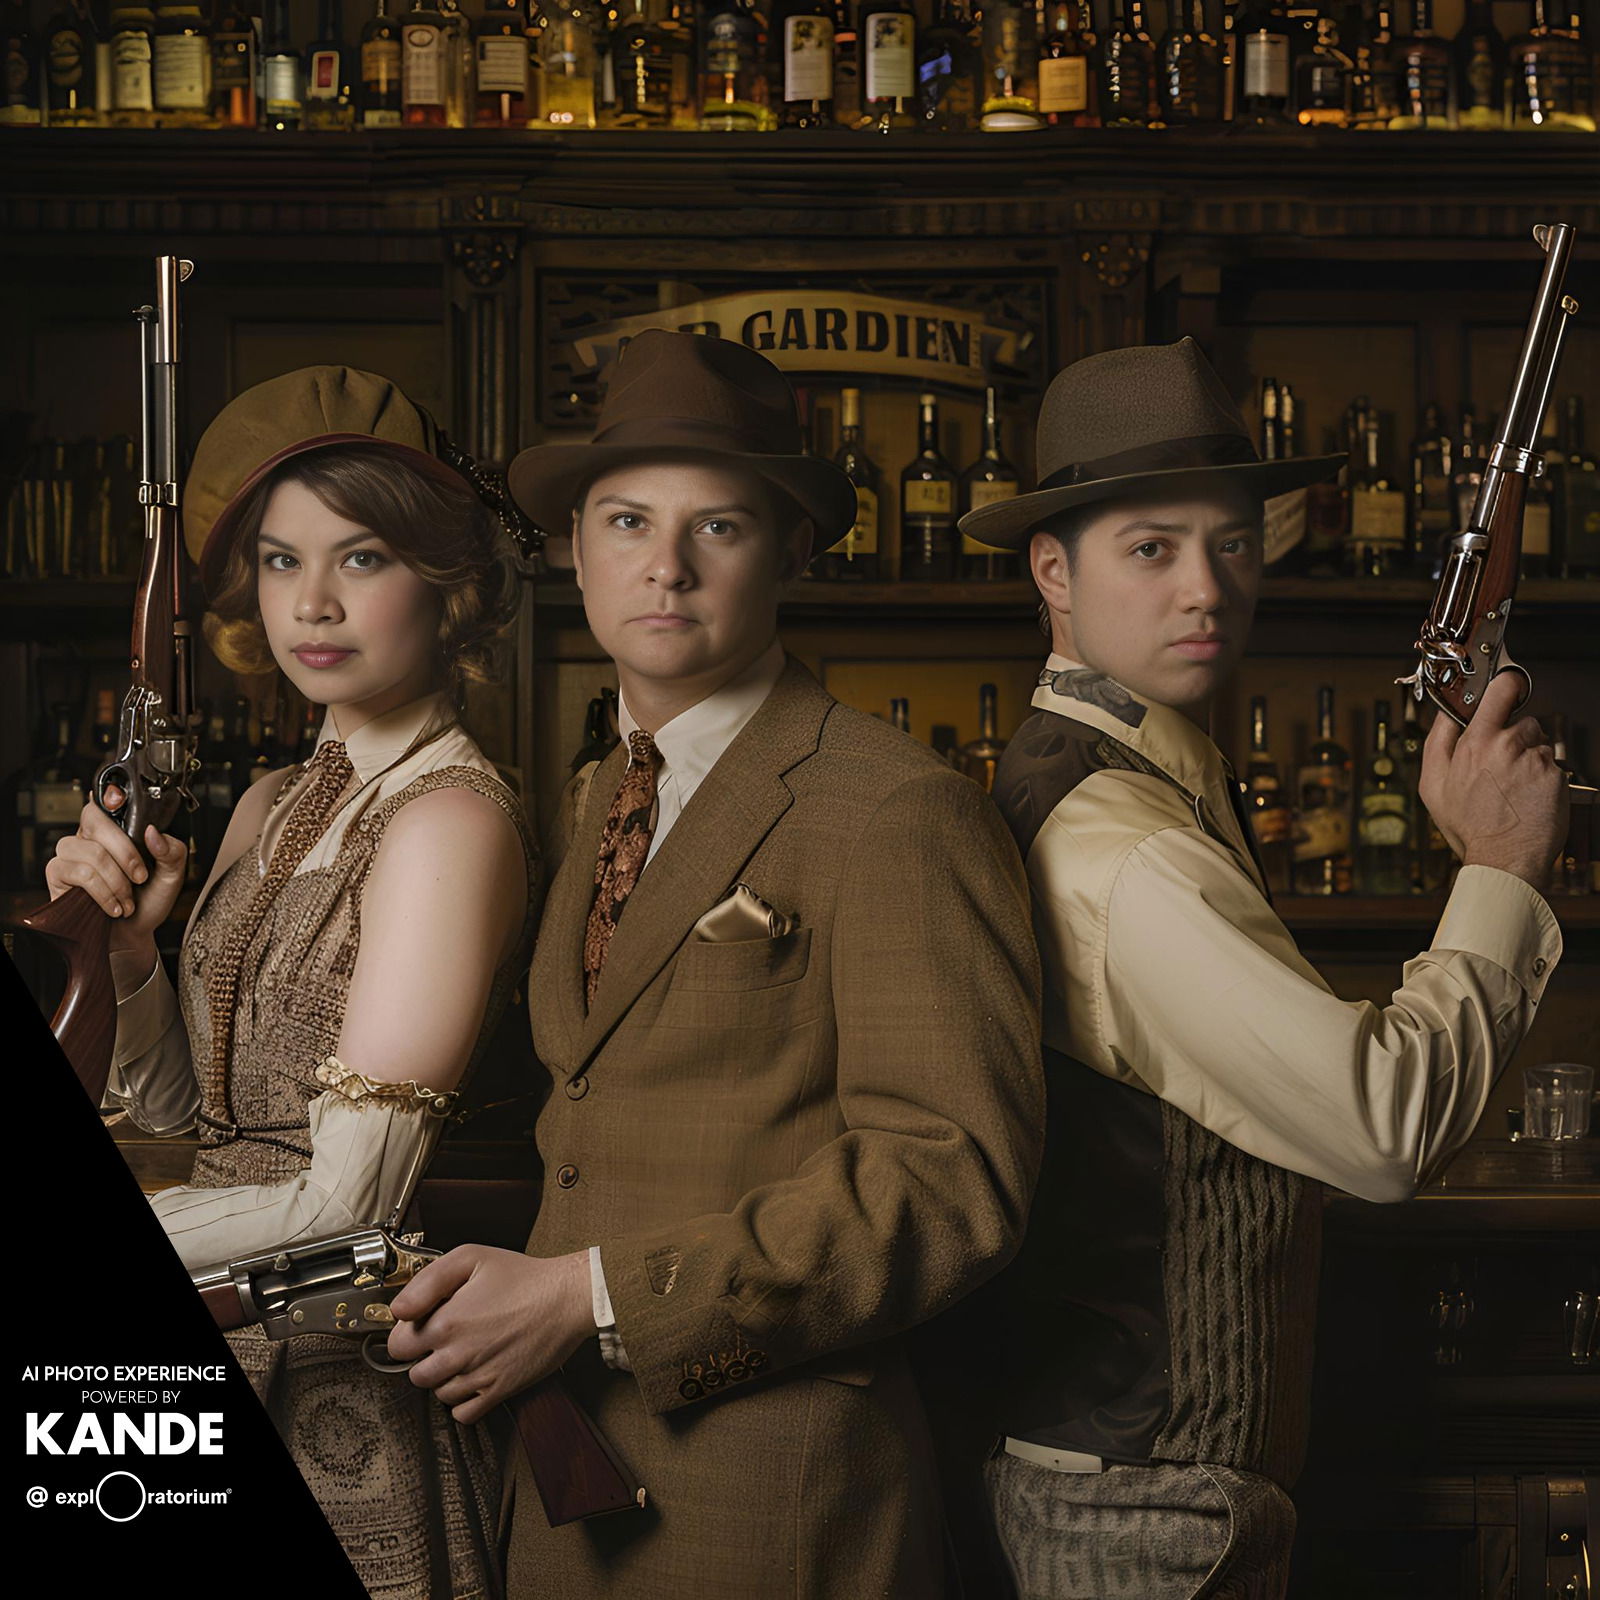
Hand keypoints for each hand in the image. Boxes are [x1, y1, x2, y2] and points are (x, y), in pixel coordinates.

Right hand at [44, 788, 187, 956]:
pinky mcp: (57, 873)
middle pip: (95, 819)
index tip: (119, 800)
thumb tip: (153, 833)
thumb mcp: (173, 875)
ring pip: (90, 851)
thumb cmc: (149, 900)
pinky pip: (78, 873)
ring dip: (116, 881)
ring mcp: (71, 853)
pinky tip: (113, 906)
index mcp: (117, 828)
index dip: (109, 794)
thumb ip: (172, 851)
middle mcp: (90, 835)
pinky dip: (102, 892)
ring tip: (128, 901)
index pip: (106, 799)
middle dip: (125, 851)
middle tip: (142, 877)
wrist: (133, 933)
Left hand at [387, 1246, 592, 1424]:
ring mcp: (479, 1377)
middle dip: (425, 1356)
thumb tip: (398, 1310)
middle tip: (446, 1337)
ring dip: (444, 1377)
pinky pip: (463, 1414)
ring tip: (465, 1352)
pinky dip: (463, 1401)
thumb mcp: (470, 1257)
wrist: (567, 1298)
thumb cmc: (523, 1276)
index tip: (422, 1324)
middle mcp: (458, 1355)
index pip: (398, 1347)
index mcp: (446, 1323)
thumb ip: (426, 1281)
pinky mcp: (499, 1392)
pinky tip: (474, 1376)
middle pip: (416, 1374)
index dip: (407, 1334)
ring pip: (439, 1393)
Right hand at [1418, 671, 1568, 889]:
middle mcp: (1506, 746)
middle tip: (1503, 765)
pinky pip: (1552, 766)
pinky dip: (1544, 778)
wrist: (1504, 859)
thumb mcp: (1432, 785)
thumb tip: (1447, 713)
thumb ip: (1437, 742)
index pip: (1499, 691)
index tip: (1506, 686)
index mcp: (1474, 742)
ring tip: (1514, 788)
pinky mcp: (1555, 776)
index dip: (1505, 685)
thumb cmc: (1468, 826)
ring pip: (1538, 744)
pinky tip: (1529, 798)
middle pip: (1521, 721)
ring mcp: (1534, 761)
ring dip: (1530, 758)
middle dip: (1514, 736)